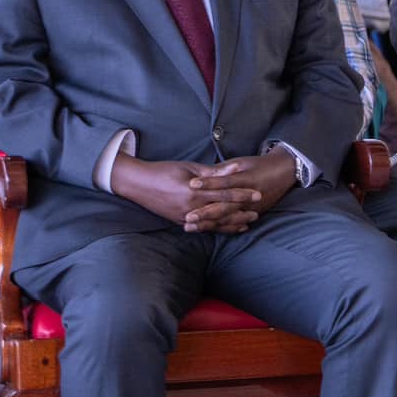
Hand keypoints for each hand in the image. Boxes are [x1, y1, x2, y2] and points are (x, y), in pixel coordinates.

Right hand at [112, 156, 263, 232]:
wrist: (138, 184)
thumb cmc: (165, 171)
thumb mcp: (190, 168)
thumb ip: (214, 172)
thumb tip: (236, 169)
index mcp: (194, 191)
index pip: (225, 194)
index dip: (243, 195)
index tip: (258, 194)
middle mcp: (191, 207)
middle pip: (222, 211)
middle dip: (241, 212)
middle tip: (258, 212)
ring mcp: (184, 217)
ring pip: (214, 223)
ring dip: (232, 223)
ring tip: (248, 222)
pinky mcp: (180, 221)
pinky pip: (203, 227)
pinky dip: (217, 228)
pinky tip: (228, 228)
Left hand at [190, 153, 299, 231]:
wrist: (285, 171)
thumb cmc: (260, 165)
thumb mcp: (241, 162)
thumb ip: (223, 170)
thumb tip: (202, 176)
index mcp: (247, 178)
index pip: (226, 182)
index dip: (209, 183)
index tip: (192, 184)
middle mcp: (250, 195)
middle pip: (226, 206)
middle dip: (206, 212)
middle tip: (188, 216)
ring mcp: (253, 206)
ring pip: (228, 218)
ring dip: (209, 223)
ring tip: (191, 226)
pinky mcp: (254, 213)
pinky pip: (235, 222)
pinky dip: (220, 227)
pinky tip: (206, 230)